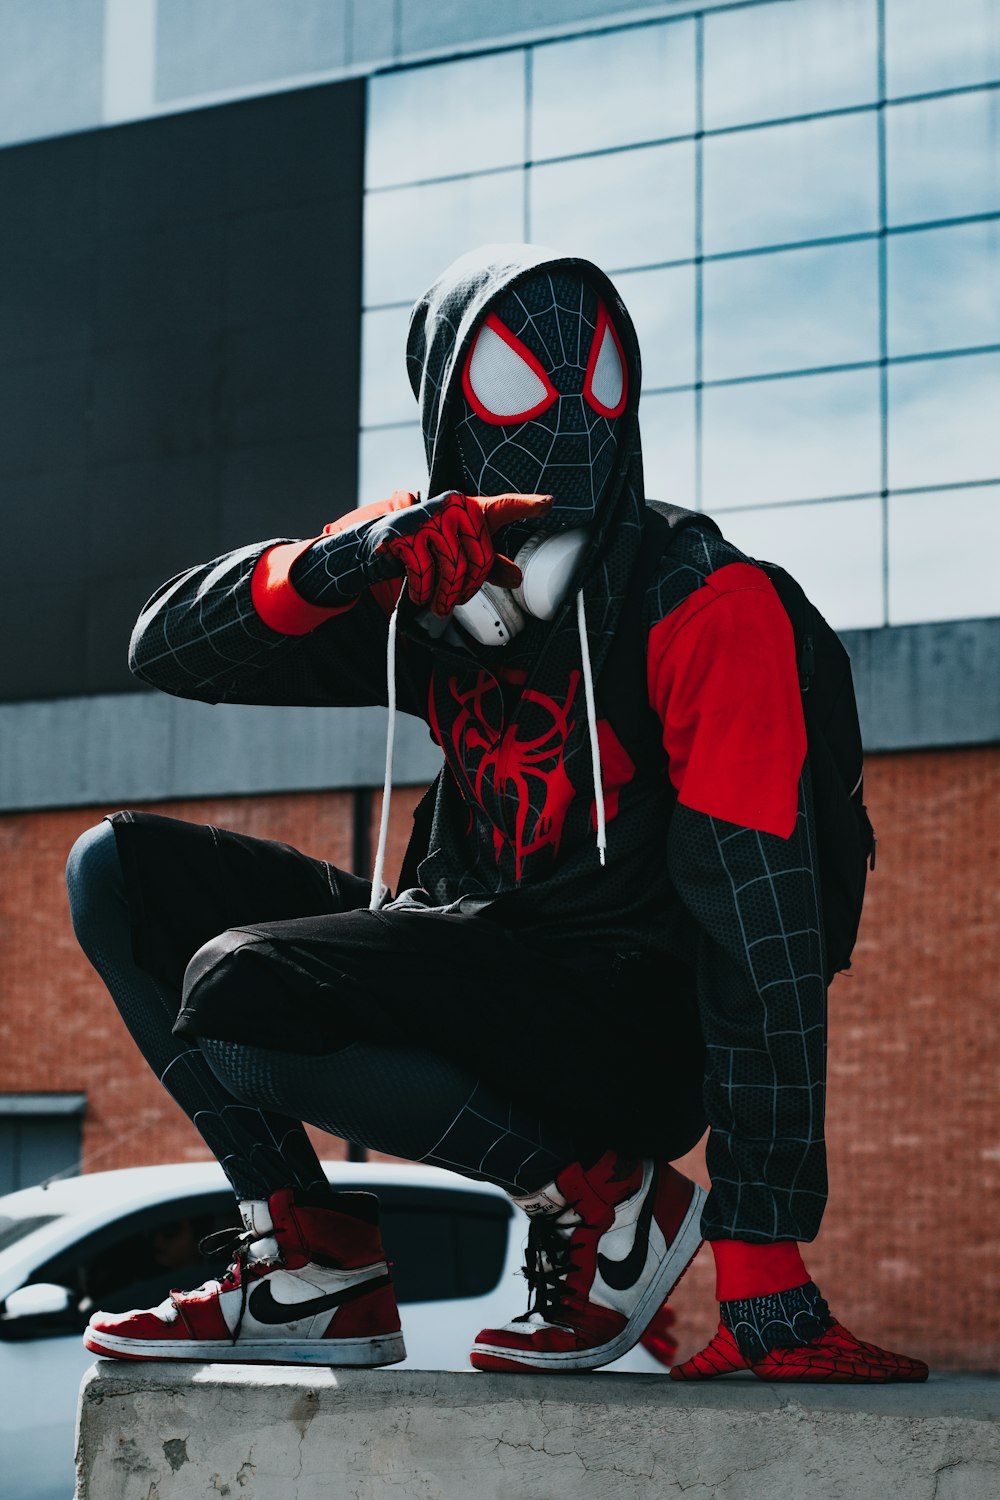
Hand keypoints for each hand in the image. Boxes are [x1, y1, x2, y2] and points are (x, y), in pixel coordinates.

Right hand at [367, 491, 552, 616]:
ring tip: (438, 604)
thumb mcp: (460, 555)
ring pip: (453, 570)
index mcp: (472, 510)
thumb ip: (489, 565)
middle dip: (467, 589)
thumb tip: (517, 579)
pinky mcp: (404, 532)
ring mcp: (428, 517)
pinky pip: (425, 573)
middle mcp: (453, 506)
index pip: (504, 507)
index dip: (527, 506)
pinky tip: (419, 594)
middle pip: (479, 560)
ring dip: (445, 597)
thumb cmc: (427, 548)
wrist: (380, 545)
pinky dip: (423, 592)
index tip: (548, 504)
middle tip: (455, 602)